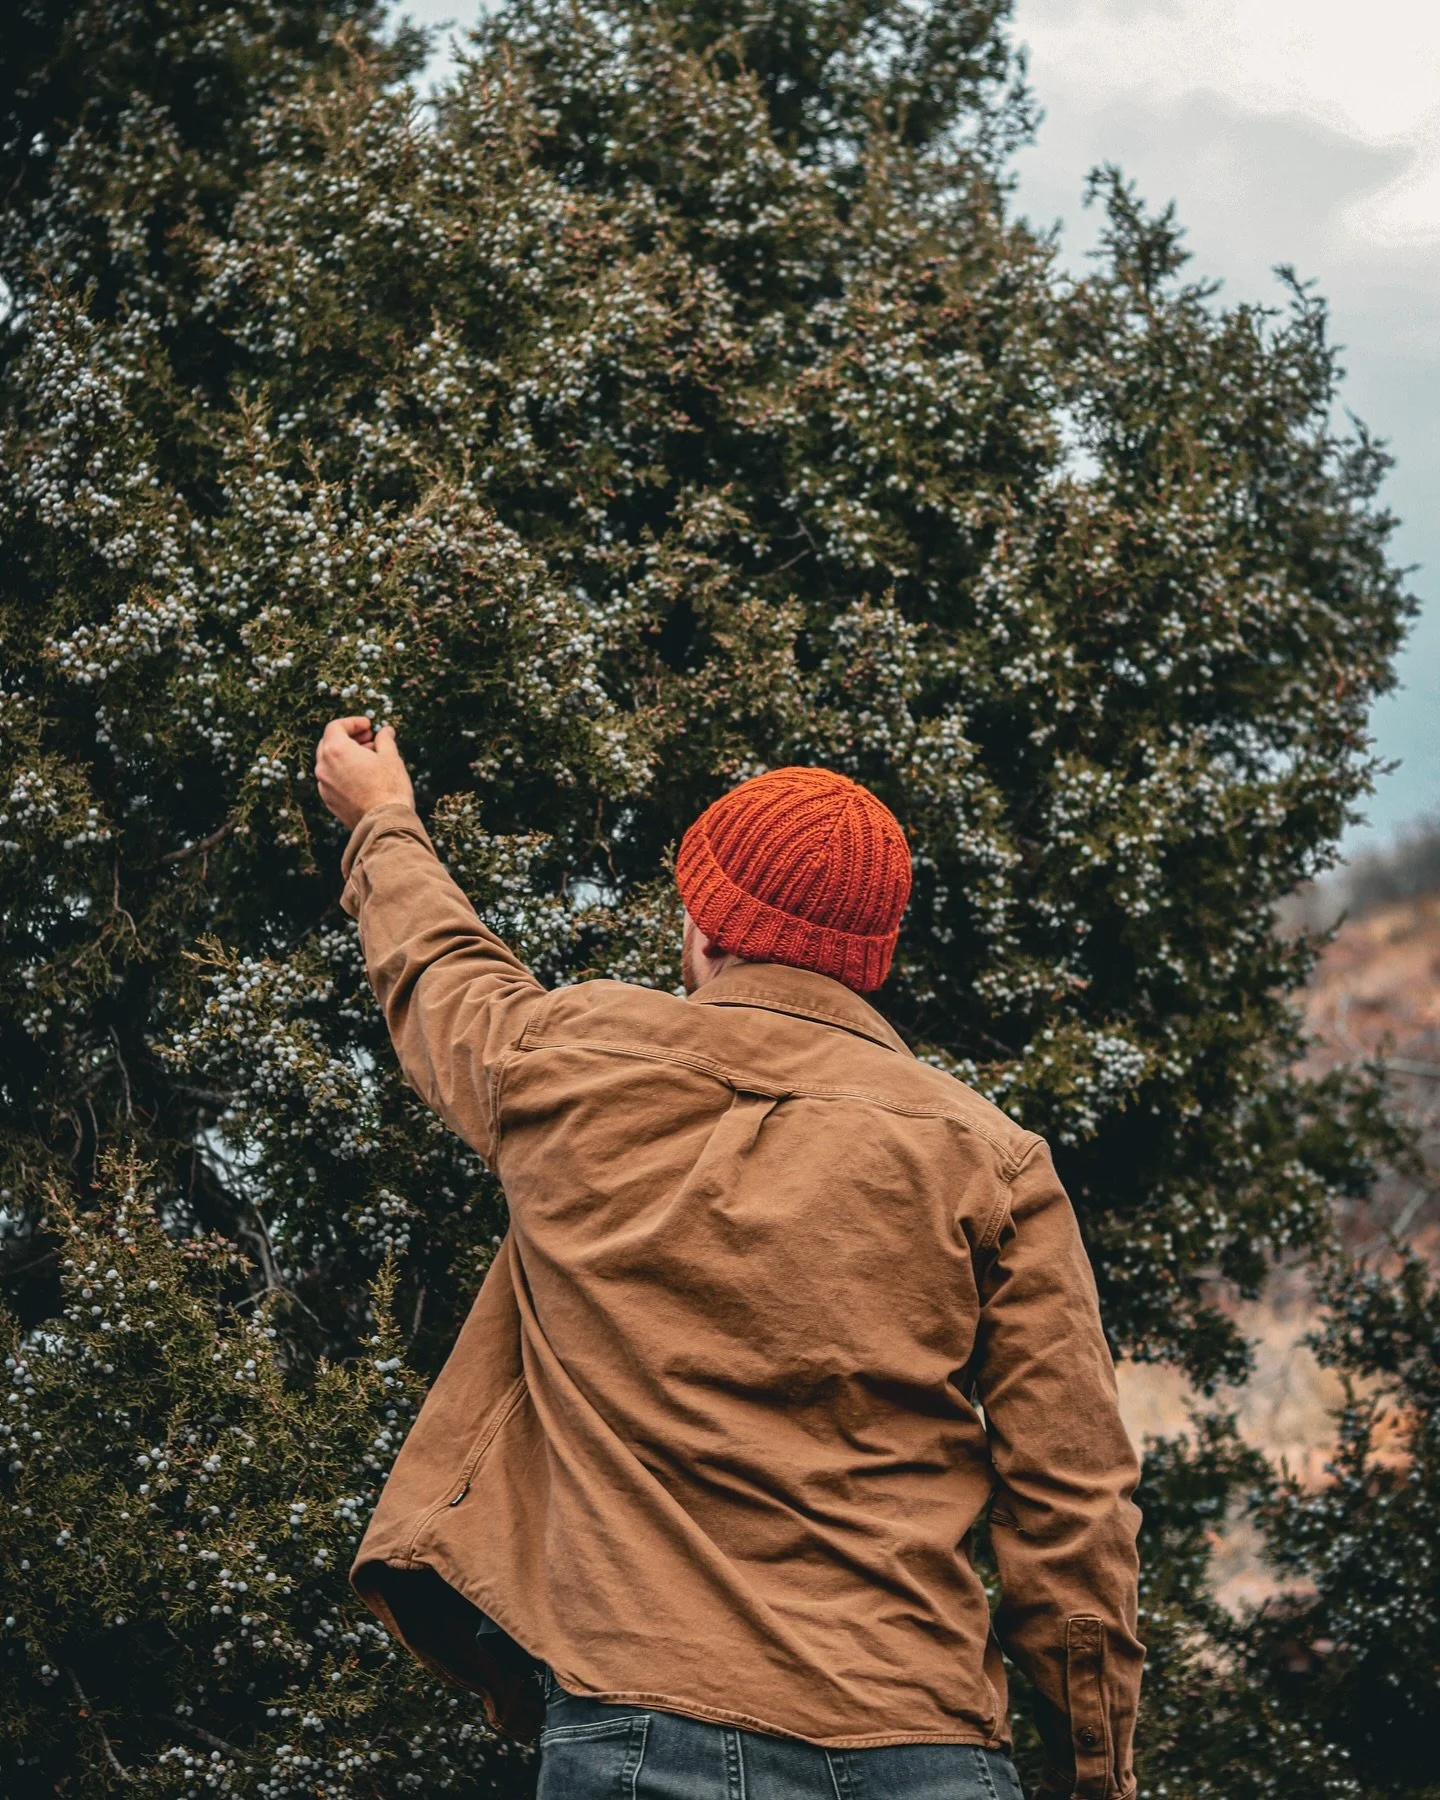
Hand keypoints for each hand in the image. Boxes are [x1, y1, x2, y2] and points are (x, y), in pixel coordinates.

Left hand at [314, 716, 414, 831]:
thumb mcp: (391, 757)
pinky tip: (363, 777)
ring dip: (346, 756)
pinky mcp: (329, 801)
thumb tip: (386, 731)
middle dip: (349, 738)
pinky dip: (344, 772)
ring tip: (369, 758)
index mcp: (336, 750)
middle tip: (369, 739)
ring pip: (330, 763)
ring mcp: (324, 786)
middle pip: (329, 743)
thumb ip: (385, 740)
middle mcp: (323, 767)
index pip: (336, 726)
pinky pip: (332, 779)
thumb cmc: (389, 787)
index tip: (368, 725)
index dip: (353, 722)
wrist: (384, 822)